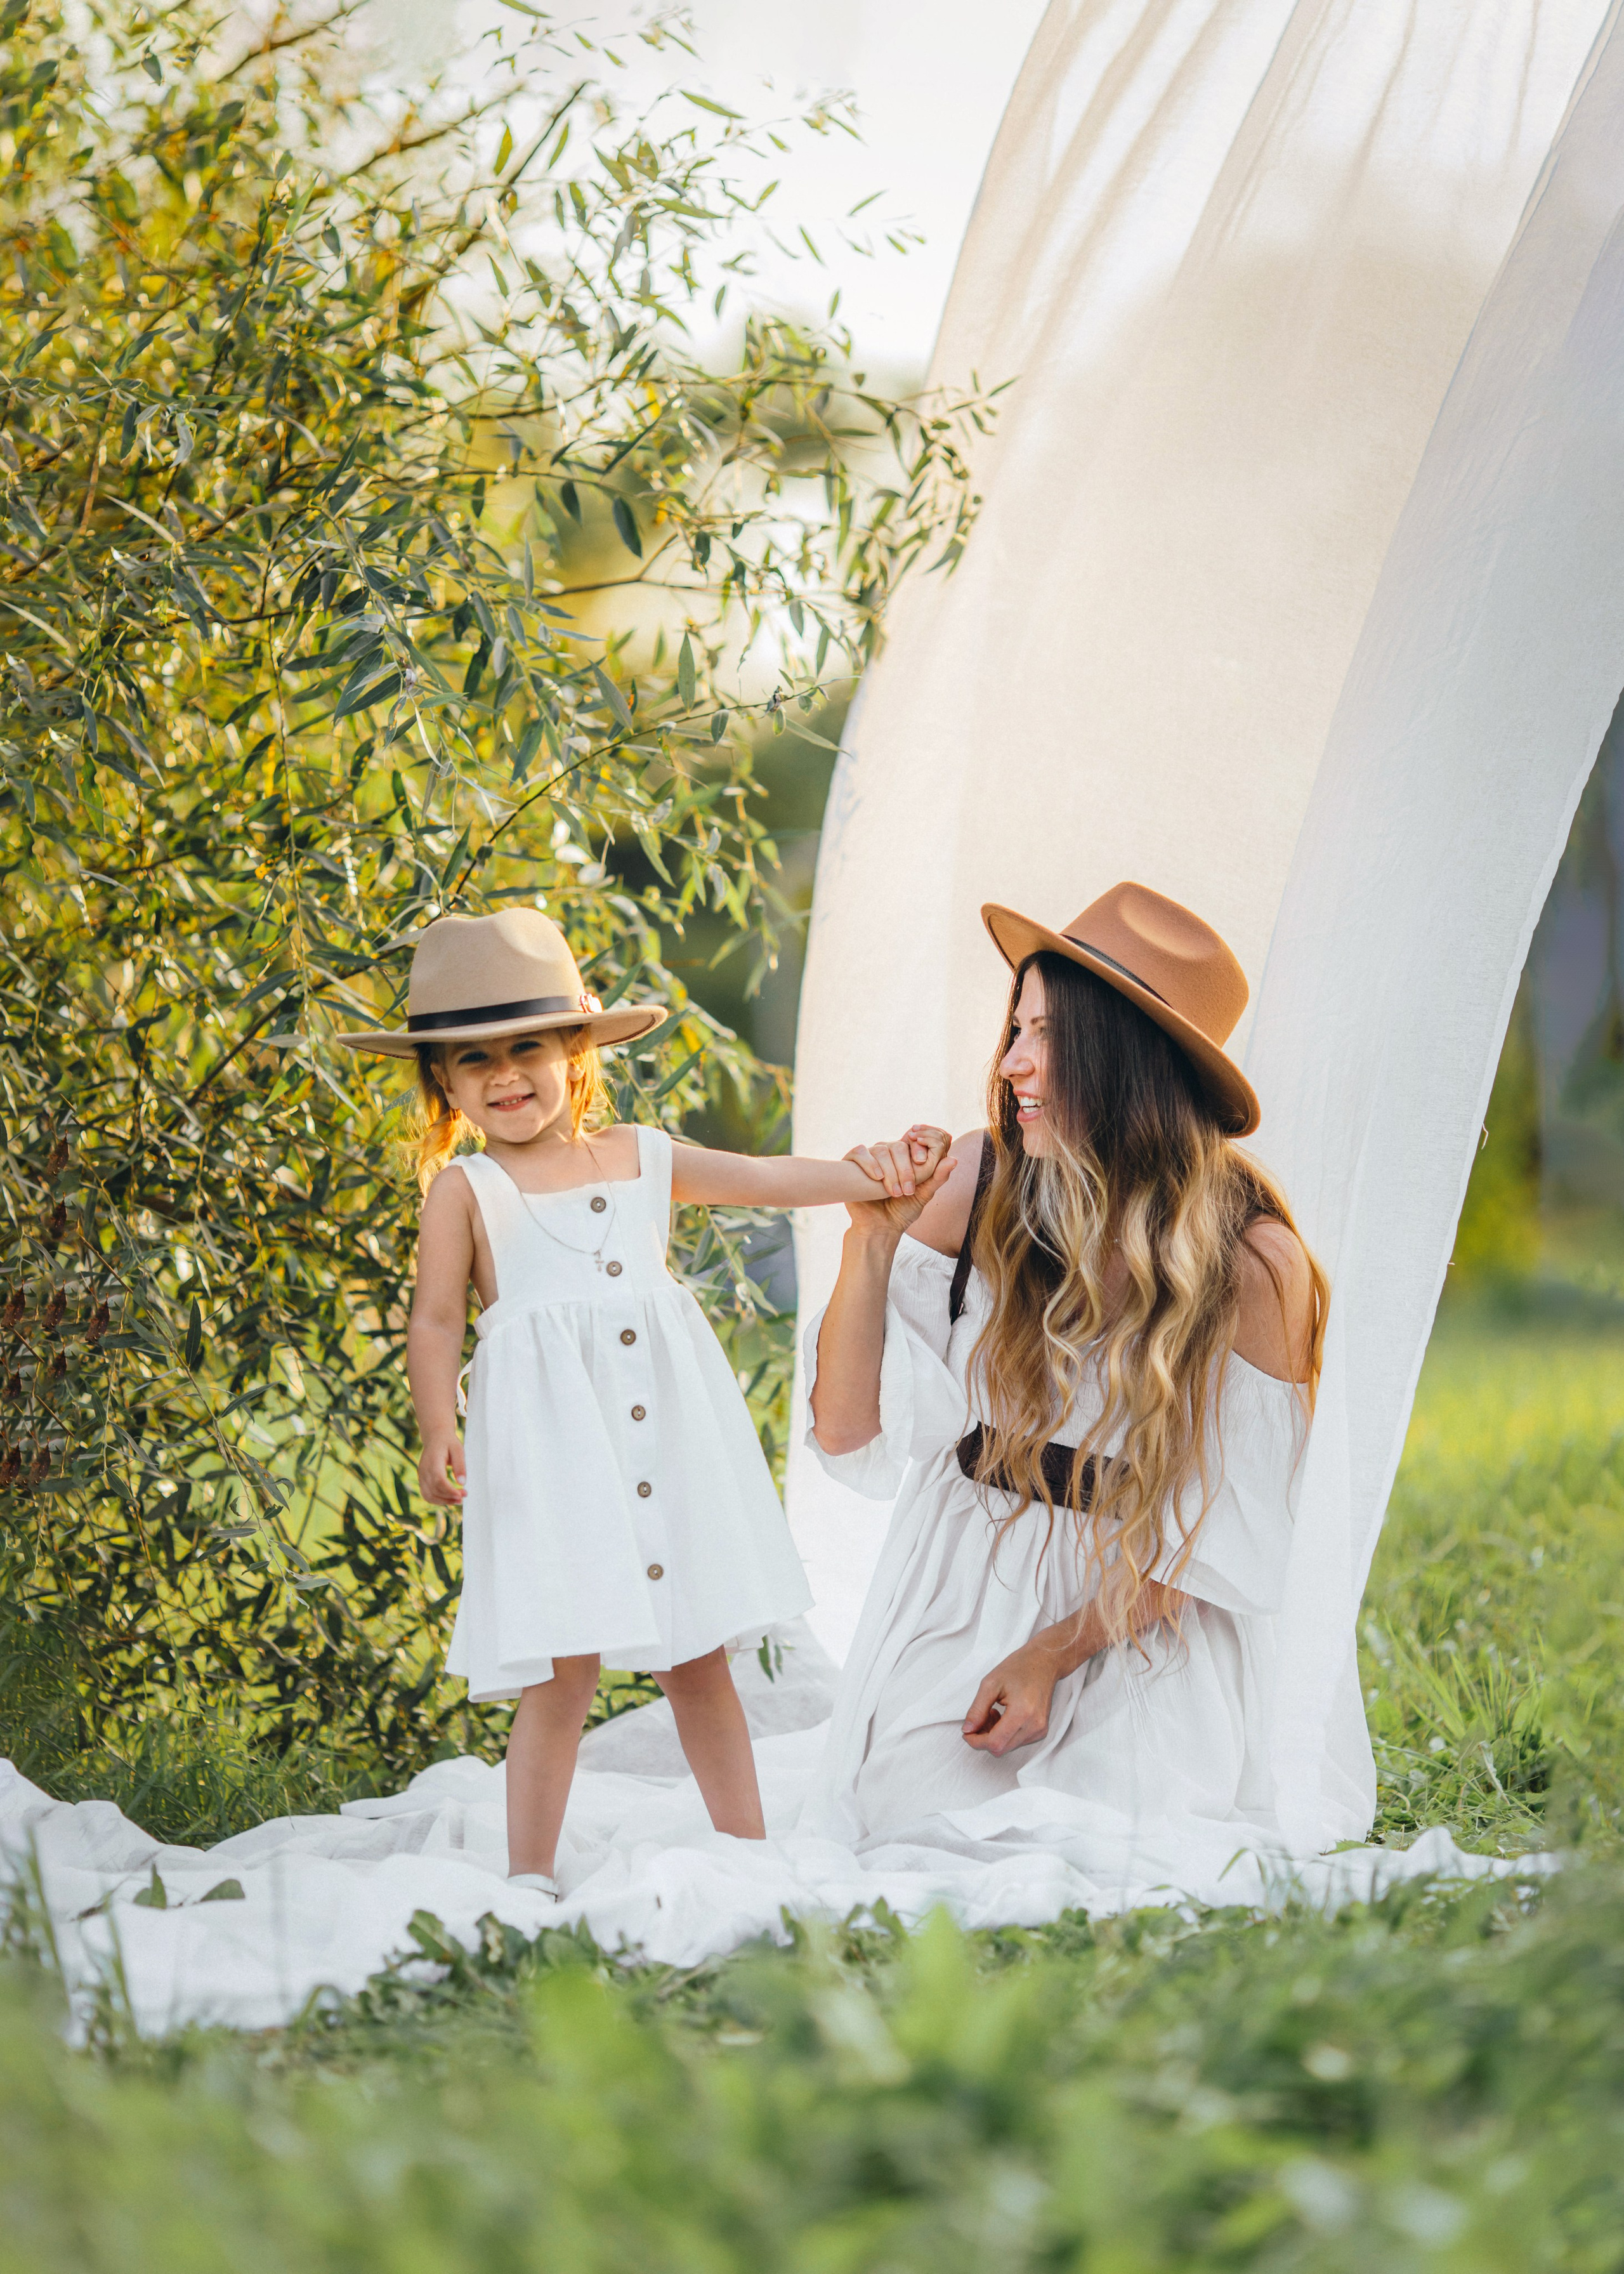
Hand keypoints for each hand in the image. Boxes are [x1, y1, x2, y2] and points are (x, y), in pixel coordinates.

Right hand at [419, 1431, 466, 1507]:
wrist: (435, 1437)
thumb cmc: (448, 1442)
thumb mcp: (458, 1450)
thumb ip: (460, 1466)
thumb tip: (462, 1483)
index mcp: (433, 1462)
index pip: (438, 1481)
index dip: (450, 1491)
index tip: (462, 1495)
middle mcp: (424, 1470)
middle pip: (434, 1491)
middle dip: (449, 1497)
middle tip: (464, 1496)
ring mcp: (421, 1476)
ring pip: (429, 1496)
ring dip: (443, 1501)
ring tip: (458, 1500)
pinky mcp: (422, 1479)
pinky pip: (426, 1494)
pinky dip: (437, 1500)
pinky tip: (449, 1498)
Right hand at [843, 1124, 954, 1231]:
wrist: (878, 1228)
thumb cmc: (902, 1211)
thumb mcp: (924, 1195)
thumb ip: (937, 1177)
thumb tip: (954, 1159)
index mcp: (905, 1156)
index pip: (915, 1137)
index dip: (920, 1142)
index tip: (922, 1160)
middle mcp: (888, 1153)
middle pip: (899, 1145)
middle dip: (906, 1169)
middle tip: (909, 1190)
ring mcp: (870, 1157)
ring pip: (881, 1149)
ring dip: (891, 1172)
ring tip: (895, 1193)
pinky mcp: (852, 1164)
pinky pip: (860, 1152)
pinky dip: (869, 1163)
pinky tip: (877, 1178)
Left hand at [961, 1640, 1064, 1755]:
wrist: (1044, 1662)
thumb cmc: (1018, 1668)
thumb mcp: (990, 1683)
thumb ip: (977, 1709)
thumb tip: (967, 1730)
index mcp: (1022, 1713)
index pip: (995, 1742)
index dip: (976, 1741)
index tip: (967, 1732)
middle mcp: (1034, 1726)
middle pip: (1001, 1748)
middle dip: (984, 1738)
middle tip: (980, 1717)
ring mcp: (1040, 1730)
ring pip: (1007, 1747)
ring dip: (994, 1736)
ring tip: (993, 1712)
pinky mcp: (1041, 1731)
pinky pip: (1017, 1742)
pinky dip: (1005, 1734)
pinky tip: (1003, 1716)